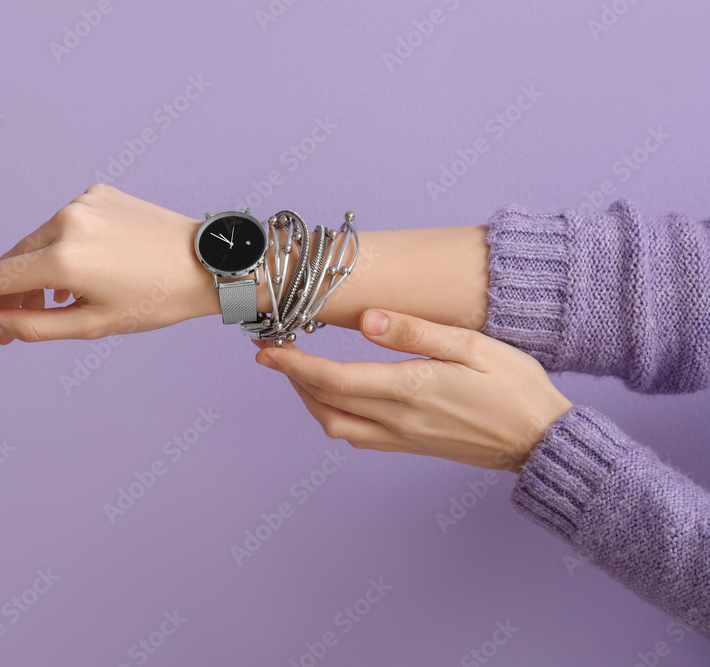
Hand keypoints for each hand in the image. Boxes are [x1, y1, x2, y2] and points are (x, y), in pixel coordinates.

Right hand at [0, 184, 213, 342]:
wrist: (207, 263)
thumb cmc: (155, 300)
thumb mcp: (93, 324)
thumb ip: (34, 326)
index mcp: (64, 258)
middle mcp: (67, 221)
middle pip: (14, 259)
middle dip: (7, 296)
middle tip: (10, 327)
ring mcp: (82, 202)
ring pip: (37, 242)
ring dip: (34, 274)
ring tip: (49, 306)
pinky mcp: (98, 193)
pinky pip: (64, 225)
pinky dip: (60, 251)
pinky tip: (75, 277)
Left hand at [252, 309, 572, 471]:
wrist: (540, 441)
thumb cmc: (515, 386)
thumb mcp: (472, 346)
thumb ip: (416, 332)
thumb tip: (367, 318)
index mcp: (410, 389)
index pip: (334, 379)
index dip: (293, 363)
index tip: (267, 347)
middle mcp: (398, 419)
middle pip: (324, 403)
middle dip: (292, 377)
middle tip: (273, 350)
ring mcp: (402, 437)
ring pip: (335, 425)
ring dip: (308, 398)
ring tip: (299, 369)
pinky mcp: (409, 446)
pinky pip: (356, 435)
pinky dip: (333, 414)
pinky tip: (335, 395)